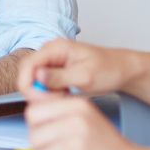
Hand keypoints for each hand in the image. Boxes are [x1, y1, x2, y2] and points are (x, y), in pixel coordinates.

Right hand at [17, 38, 131, 96]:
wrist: (122, 69)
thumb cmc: (108, 69)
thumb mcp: (85, 75)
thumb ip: (60, 77)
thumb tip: (37, 76)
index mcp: (56, 47)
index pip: (27, 65)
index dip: (28, 85)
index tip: (41, 100)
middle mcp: (50, 52)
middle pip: (27, 73)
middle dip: (35, 91)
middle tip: (54, 102)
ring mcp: (52, 61)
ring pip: (34, 81)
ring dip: (43, 94)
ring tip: (64, 99)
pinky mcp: (55, 71)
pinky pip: (43, 84)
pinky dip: (50, 94)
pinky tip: (65, 97)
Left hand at [24, 94, 146, 149]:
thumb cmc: (109, 149)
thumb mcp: (87, 119)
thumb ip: (61, 114)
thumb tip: (30, 113)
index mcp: (78, 105)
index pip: (33, 112)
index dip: (38, 127)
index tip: (51, 136)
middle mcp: (77, 120)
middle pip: (33, 136)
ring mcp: (77, 143)